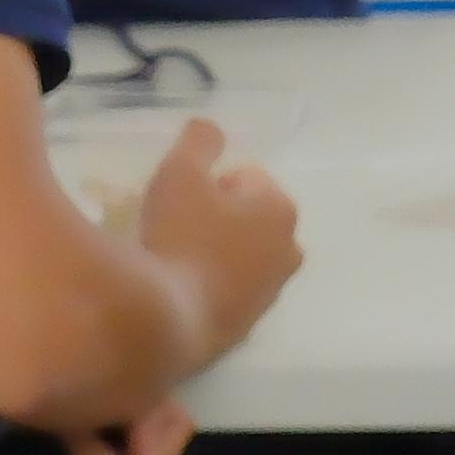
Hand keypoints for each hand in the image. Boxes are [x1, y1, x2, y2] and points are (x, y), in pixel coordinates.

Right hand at [130, 114, 302, 322]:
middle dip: (220, 217)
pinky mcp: (248, 326)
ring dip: (216, 252)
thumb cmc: (178, 237)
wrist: (166, 321)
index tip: (184, 199)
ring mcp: (270, 294)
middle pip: (249, 219)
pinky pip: (230, 291)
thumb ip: (198, 142)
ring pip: (242, 257)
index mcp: (280, 210)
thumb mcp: (180, 174)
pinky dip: (212, 285)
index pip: (247, 178)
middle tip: (178, 226)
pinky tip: (180, 288)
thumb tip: (209, 127)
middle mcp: (288, 252)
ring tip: (176, 258)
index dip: (211, 182)